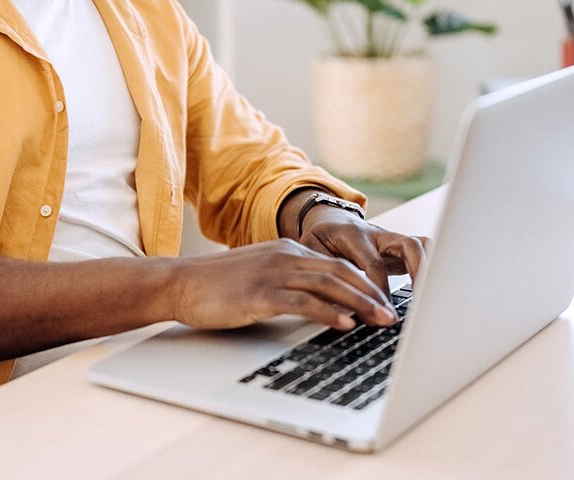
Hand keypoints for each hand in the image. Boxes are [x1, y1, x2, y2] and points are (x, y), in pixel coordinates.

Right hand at [168, 239, 399, 331]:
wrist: (180, 283)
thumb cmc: (216, 286)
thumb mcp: (260, 276)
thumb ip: (289, 282)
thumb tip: (320, 304)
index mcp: (287, 249)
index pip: (338, 264)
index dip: (365, 283)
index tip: (385, 301)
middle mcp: (285, 256)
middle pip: (341, 272)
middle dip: (371, 294)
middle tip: (393, 314)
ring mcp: (273, 272)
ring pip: (328, 285)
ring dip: (359, 304)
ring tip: (380, 321)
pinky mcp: (260, 293)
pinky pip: (302, 302)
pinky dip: (327, 313)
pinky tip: (344, 324)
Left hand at [298, 207, 427, 295]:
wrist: (329, 219)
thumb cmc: (319, 238)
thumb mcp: (311, 251)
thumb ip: (323, 274)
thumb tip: (335, 306)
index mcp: (353, 235)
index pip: (374, 264)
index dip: (379, 290)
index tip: (380, 313)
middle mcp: (378, 234)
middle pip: (408, 246)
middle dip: (417, 274)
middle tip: (419, 304)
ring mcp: (392, 239)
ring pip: (421, 245)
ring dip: (429, 270)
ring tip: (430, 299)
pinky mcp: (400, 246)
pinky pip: (423, 251)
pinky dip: (430, 267)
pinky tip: (428, 292)